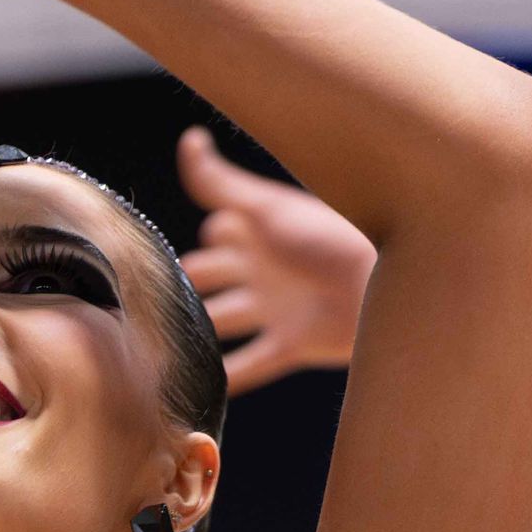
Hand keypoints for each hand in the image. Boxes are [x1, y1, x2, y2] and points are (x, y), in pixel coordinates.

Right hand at [176, 126, 376, 393]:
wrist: (383, 286)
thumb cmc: (331, 237)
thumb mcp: (267, 208)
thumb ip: (222, 184)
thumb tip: (189, 140)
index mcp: (261, 230)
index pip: (216, 231)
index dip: (195, 240)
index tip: (157, 254)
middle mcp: (266, 267)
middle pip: (214, 276)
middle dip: (186, 286)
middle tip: (149, 301)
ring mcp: (278, 307)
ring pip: (227, 320)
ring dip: (201, 332)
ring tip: (164, 348)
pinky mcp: (292, 344)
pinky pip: (251, 365)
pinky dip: (228, 380)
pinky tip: (200, 391)